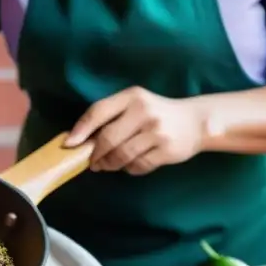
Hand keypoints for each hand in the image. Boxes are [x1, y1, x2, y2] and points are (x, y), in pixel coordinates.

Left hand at [63, 87, 206, 175]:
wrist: (196, 121)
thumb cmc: (156, 113)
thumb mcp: (135, 104)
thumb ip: (111, 116)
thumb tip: (79, 139)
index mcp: (132, 97)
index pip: (99, 111)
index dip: (81, 129)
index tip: (69, 144)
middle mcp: (144, 111)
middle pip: (108, 138)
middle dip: (95, 154)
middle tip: (92, 162)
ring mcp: (157, 132)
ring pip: (122, 155)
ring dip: (110, 164)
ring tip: (107, 165)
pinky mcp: (167, 150)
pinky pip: (139, 165)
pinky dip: (130, 169)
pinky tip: (130, 165)